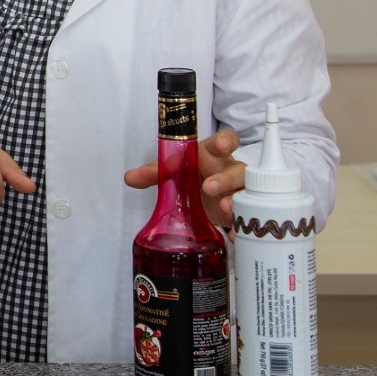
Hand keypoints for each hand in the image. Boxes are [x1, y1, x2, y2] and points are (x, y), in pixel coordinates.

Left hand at [123, 128, 245, 225]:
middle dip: (225, 178)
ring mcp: (237, 191)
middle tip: (208, 187)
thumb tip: (130, 178)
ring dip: (236, 201)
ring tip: (224, 208)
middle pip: (237, 170)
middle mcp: (230, 171)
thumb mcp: (172, 171)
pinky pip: (246, 218)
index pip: (227, 141)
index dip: (226, 141)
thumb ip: (154, 172)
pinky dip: (240, 226)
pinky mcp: (239, 212)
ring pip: (245, 193)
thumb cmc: (191, 174)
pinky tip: (234, 234)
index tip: (221, 145)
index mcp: (213, 155)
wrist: (203, 198)